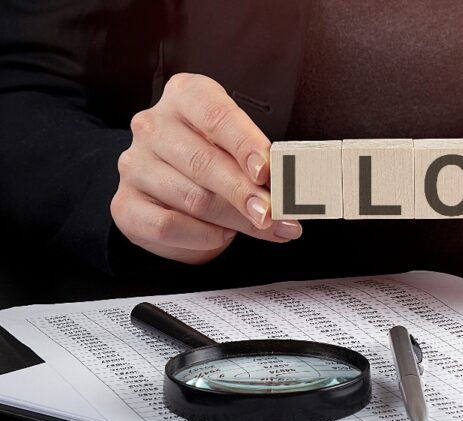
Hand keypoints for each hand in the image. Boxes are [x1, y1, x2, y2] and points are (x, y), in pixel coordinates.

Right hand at [111, 73, 300, 263]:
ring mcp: (135, 165)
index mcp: (185, 96)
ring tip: (265, 227)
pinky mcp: (125, 204)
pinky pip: (168, 225)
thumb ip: (259, 164)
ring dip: (235, 220)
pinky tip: (223, 235)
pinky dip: (203, 236)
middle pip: (205, 162)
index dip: (245, 144)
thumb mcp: (239, 149)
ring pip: (193, 198)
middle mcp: (153, 126)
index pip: (217, 117)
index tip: (267, 170)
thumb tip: (289, 192)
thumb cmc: (215, 161)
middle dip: (245, 192)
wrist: (172, 191)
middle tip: (275, 213)